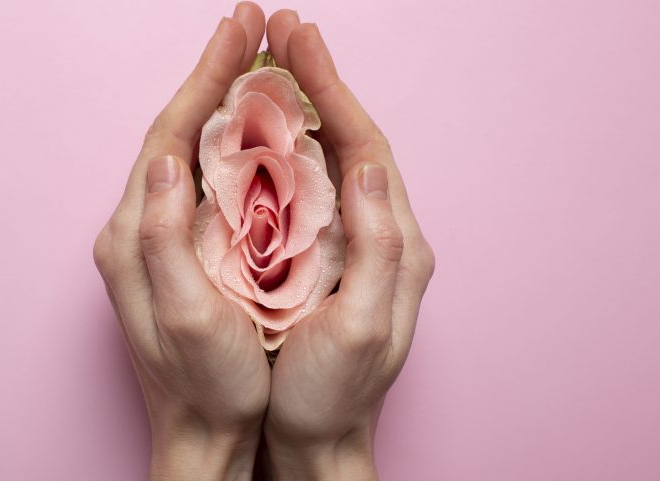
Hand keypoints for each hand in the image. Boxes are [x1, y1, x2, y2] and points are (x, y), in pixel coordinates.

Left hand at [93, 4, 269, 479]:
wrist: (203, 432)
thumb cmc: (205, 383)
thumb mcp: (184, 315)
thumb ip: (163, 235)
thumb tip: (168, 157)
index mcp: (135, 234)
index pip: (170, 135)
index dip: (205, 80)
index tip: (241, 33)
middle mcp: (138, 227)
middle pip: (177, 132)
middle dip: (214, 76)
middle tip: (252, 28)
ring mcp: (160, 237)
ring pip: (192, 152)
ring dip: (222, 103)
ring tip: (258, 63)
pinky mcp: (181, 251)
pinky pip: (205, 181)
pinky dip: (231, 144)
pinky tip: (257, 129)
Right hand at [261, 11, 435, 479]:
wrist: (319, 438)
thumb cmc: (333, 392)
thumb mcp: (361, 327)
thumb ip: (375, 246)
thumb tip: (371, 167)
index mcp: (395, 243)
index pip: (366, 148)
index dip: (333, 92)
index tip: (299, 44)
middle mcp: (381, 233)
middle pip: (351, 141)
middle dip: (319, 83)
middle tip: (284, 33)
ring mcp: (352, 243)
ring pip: (329, 160)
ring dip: (303, 108)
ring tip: (272, 64)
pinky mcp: (326, 256)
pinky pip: (310, 189)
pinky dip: (288, 150)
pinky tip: (263, 130)